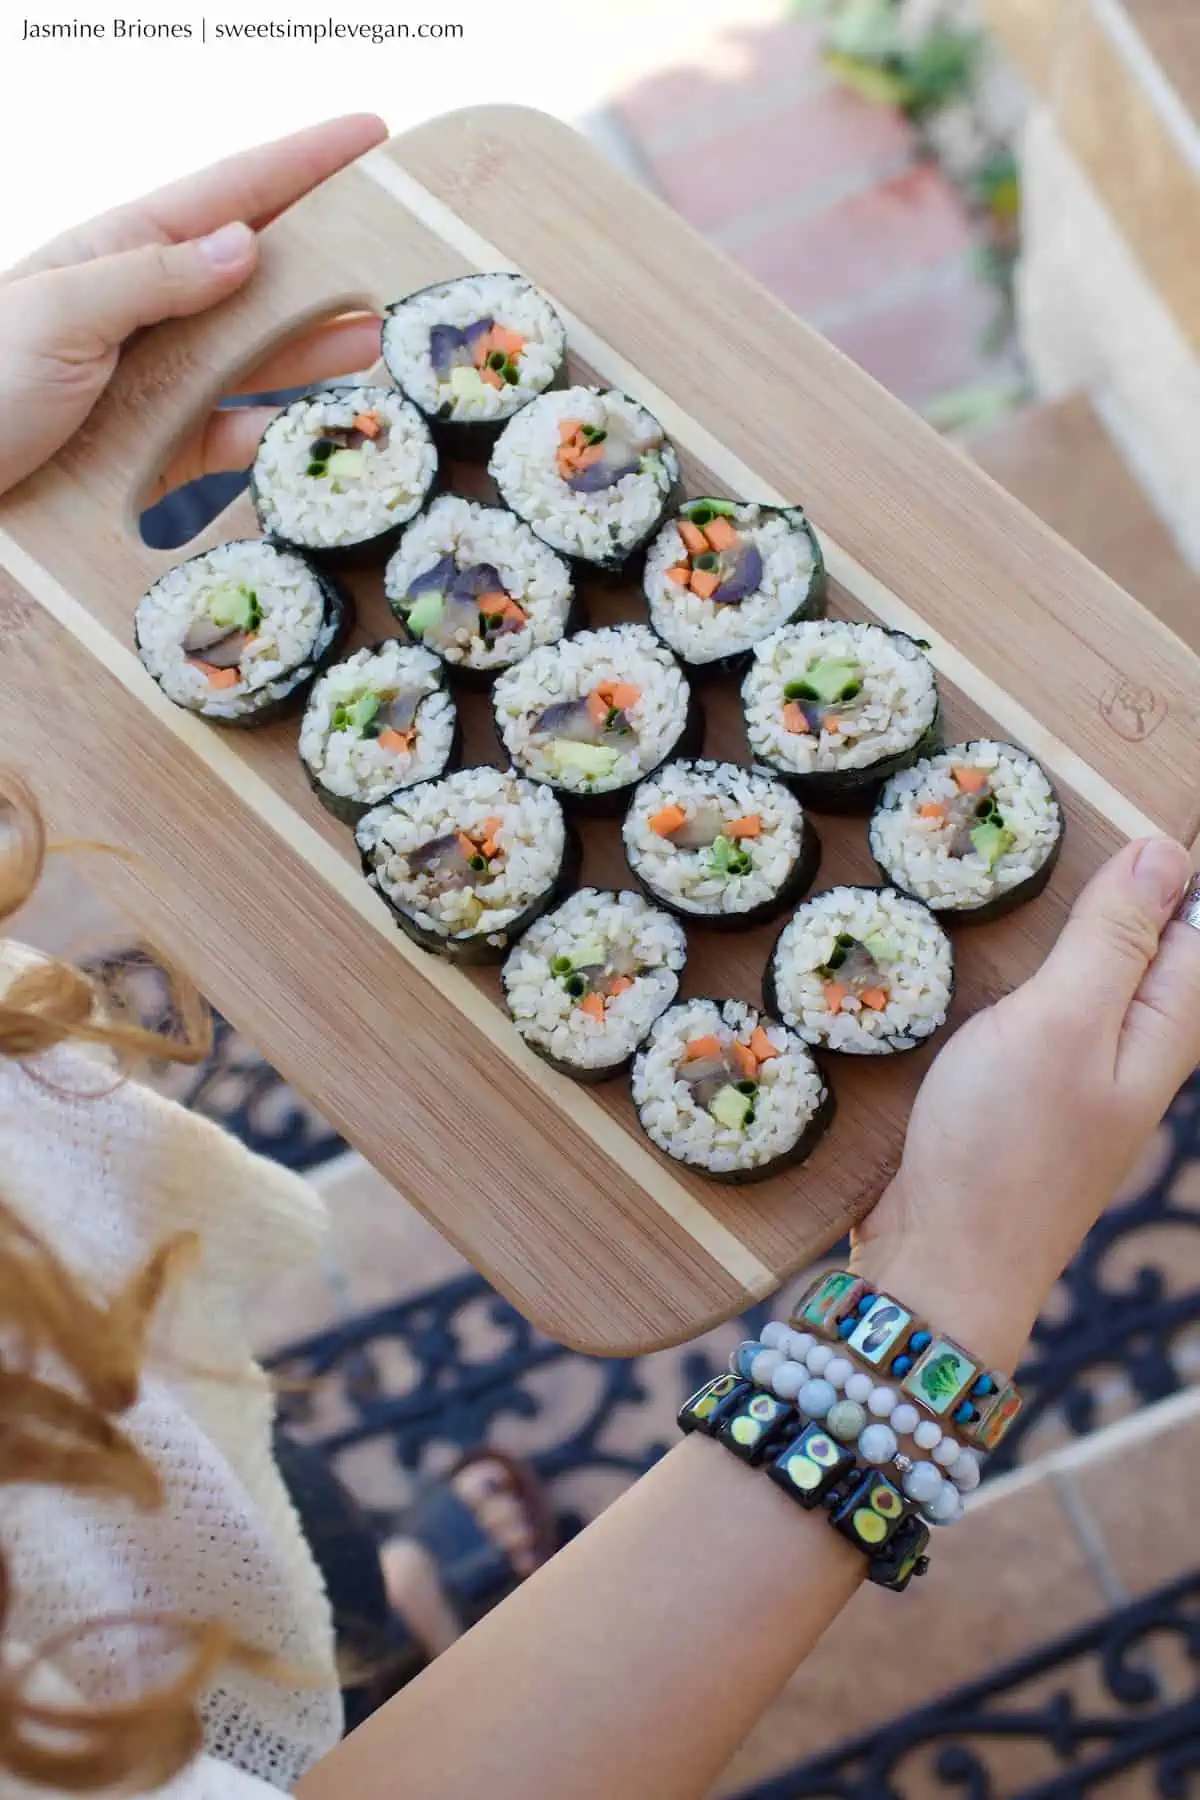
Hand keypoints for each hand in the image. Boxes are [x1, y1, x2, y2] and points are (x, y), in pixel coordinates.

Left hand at [0, 115, 387, 500]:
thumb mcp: (58, 314)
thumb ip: (154, 278)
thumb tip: (246, 244)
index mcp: (122, 252)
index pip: (231, 194)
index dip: (304, 161)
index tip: (371, 135)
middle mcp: (150, 309)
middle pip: (260, 275)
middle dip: (331, 260)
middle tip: (405, 252)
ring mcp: (157, 379)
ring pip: (257, 355)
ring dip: (319, 347)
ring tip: (382, 338)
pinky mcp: (158, 448)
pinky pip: (233, 434)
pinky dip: (278, 433)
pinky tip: (319, 425)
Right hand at [851, 838, 1198, 1369]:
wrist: (941, 1263)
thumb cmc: (1005, 1145)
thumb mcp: (1062, 1024)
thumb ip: (1113, 939)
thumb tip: (1165, 851)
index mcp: (1163, 1029)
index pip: (1193, 922)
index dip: (1160, 864)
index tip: (1105, 810)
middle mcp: (1133, 1050)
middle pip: (1141, 945)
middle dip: (1103, 890)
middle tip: (1037, 835)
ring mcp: (1079, 1077)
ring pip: (1083, 977)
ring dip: (1050, 933)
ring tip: (994, 882)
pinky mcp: (1025, 1093)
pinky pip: (1038, 1013)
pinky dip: (1013, 977)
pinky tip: (965, 960)